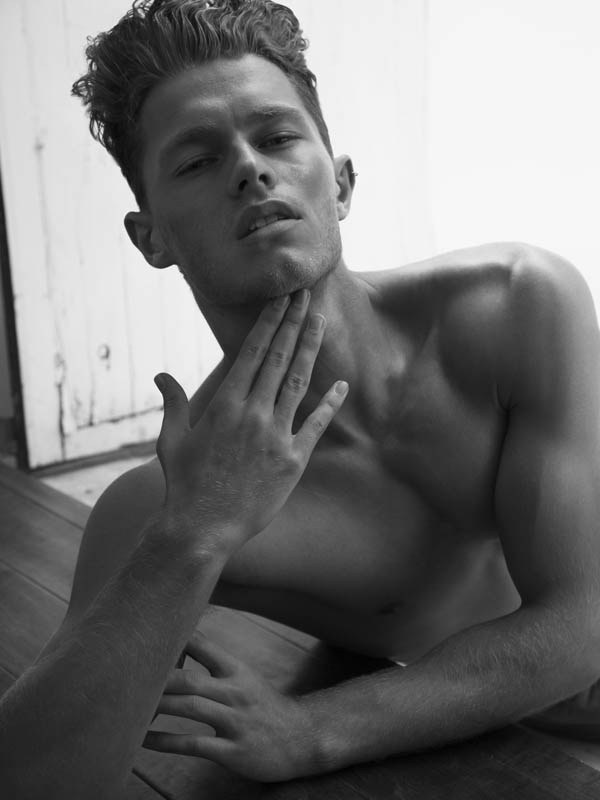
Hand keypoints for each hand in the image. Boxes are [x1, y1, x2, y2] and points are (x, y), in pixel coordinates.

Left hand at [143, 633, 318, 781]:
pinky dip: (166, 742)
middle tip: (126, 677)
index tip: (145, 636)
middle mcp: (235, 692)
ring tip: (128, 708)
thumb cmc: (261, 704)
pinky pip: (194, 744)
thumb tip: (179, 642)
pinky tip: (144, 740)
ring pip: (189, 709)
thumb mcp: (243, 676)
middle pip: (189, 679)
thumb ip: (213, 662)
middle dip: (157, 679)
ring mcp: (235, 721)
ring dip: (157, 708)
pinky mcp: (233, 751)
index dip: (173, 639)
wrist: (300, 738)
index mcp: (236, 670)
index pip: (202, 645)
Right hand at [154, 290, 347, 549]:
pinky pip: (315, 425)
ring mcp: (276, 435)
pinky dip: (329, 404)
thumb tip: (162, 376)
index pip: (252, 352)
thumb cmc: (184, 483)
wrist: (202, 527)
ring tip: (321, 321)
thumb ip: (172, 403)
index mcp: (225, 404)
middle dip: (294, 322)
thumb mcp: (171, 439)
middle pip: (279, 357)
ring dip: (311, 349)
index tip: (282, 299)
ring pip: (298, 382)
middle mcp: (253, 413)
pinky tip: (342, 385)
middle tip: (307, 294)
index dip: (270, 322)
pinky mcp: (293, 460)